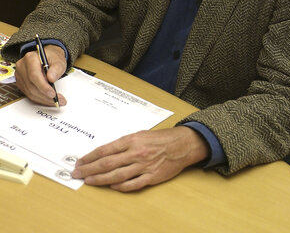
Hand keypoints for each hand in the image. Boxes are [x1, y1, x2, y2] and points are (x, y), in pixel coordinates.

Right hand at [15, 44, 66, 105]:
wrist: (48, 58)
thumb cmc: (52, 58)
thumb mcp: (58, 61)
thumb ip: (56, 68)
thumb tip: (51, 78)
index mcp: (30, 58)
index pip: (34, 75)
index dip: (43, 86)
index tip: (52, 93)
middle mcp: (22, 66)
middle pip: (31, 85)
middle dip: (45, 95)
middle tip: (57, 100)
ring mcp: (20, 75)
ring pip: (30, 92)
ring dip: (43, 99)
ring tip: (55, 101)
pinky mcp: (21, 83)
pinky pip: (29, 94)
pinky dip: (39, 98)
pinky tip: (48, 99)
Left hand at [71, 126, 209, 191]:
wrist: (181, 144)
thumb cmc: (160, 138)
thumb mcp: (140, 134)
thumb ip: (124, 143)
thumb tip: (106, 152)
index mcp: (131, 140)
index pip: (105, 150)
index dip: (90, 157)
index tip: (80, 161)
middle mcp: (135, 153)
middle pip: (107, 163)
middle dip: (89, 169)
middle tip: (77, 173)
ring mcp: (143, 166)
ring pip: (117, 175)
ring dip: (100, 179)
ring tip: (89, 181)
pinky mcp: (151, 177)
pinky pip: (133, 184)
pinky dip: (121, 187)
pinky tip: (112, 187)